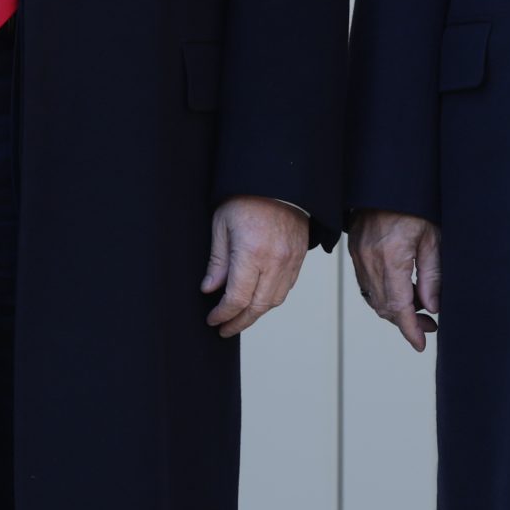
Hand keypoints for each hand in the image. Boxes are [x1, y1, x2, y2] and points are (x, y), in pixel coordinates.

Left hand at [201, 197, 310, 336]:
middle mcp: (275, 261)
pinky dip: (271, 299)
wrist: (279, 180)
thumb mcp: (221, 225)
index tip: (212, 319)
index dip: (223, 314)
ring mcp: (291, 260)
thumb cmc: (247, 198)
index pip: (237, 298)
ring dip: (256, 313)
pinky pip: (287, 287)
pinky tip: (258, 300)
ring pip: (275, 301)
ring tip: (240, 318)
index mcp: (252, 253)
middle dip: (239, 322)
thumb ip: (217, 261)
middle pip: (258, 306)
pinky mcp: (300, 257)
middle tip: (224, 329)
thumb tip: (210, 289)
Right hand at [348, 209, 441, 351]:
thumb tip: (432, 308)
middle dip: (407, 323)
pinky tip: (402, 292)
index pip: (398, 307)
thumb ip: (432, 275)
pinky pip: (367, 285)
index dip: (410, 330)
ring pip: (374, 299)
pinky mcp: (356, 253)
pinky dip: (384, 296)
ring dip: (395, 311)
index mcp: (391, 257)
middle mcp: (370, 261)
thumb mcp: (432, 238)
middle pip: (385, 308)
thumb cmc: (413, 205)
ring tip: (420, 308)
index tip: (420, 344)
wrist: (386, 183)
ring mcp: (359, 258)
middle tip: (429, 325)